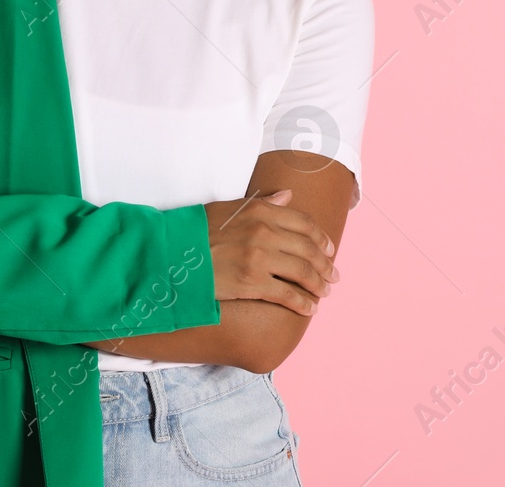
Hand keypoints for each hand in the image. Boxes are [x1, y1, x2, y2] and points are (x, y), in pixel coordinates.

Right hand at [204, 189, 338, 316]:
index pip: (303, 222)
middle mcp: (264, 232)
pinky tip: (310, 308)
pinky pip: (288, 294)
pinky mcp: (252, 283)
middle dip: (325, 264)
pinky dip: (304, 303)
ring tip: (325, 292)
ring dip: (319, 284)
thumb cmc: (196, 231)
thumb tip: (288, 196)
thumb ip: (261, 203)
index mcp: (259, 211)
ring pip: (303, 272)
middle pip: (308, 248)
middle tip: (333, 275)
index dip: (321, 238)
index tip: (329, 249)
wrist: (172, 254)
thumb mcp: (228, 208)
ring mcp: (259, 258)